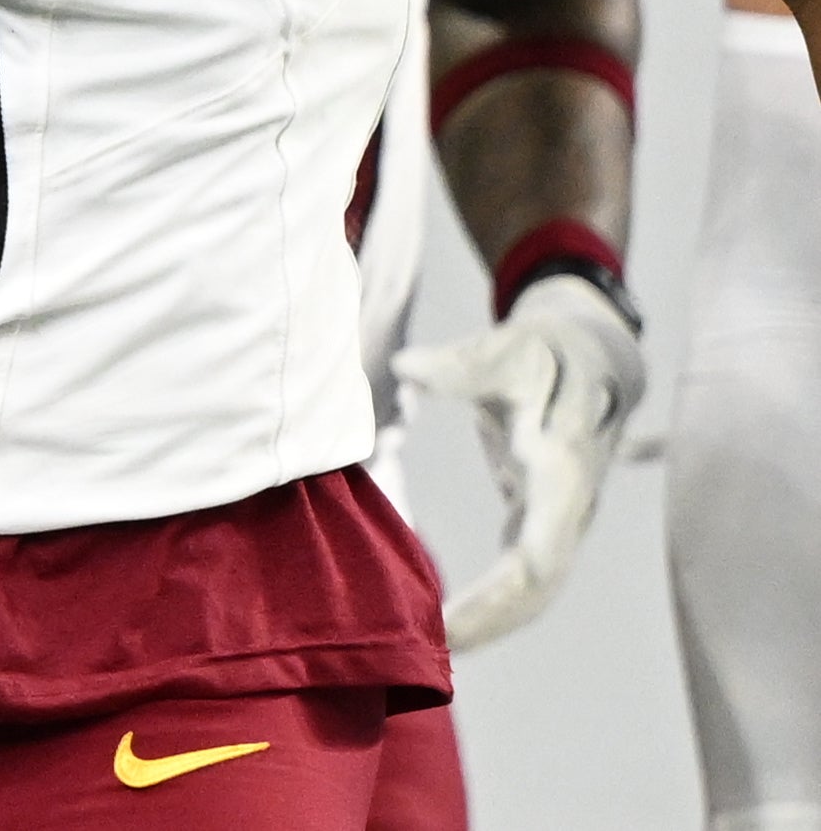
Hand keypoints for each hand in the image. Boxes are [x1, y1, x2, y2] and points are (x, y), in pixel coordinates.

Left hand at [395, 271, 645, 646]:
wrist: (591, 356)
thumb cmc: (543, 352)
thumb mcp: (507, 348)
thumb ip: (460, 365)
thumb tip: (405, 369)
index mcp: (562, 469)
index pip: (543, 546)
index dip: (504, 588)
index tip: (459, 616)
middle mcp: (567, 506)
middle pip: (538, 583)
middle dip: (490, 618)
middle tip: (429, 646)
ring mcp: (557, 517)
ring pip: (533, 588)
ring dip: (489, 621)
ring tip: (428, 648)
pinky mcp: (539, 518)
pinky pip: (520, 574)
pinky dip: (489, 601)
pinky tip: (445, 622)